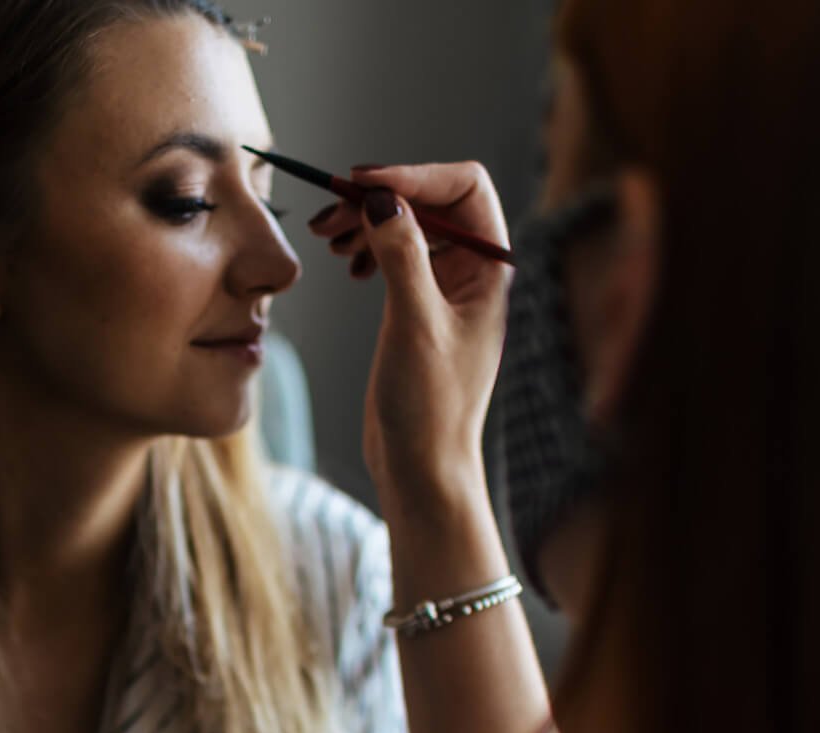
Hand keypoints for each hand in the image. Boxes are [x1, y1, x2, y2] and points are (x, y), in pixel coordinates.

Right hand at [307, 162, 510, 523]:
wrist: (423, 469)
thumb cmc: (431, 408)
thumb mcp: (415, 324)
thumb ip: (402, 254)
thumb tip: (381, 196)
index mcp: (491, 269)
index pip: (464, 187)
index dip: (414, 176)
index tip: (363, 183)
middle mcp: (473, 272)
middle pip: (429, 201)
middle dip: (380, 197)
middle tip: (329, 214)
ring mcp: (444, 289)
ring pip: (406, 225)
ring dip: (366, 221)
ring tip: (328, 237)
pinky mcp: (417, 308)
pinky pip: (393, 255)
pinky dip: (367, 247)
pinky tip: (347, 263)